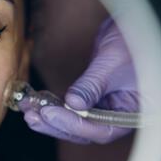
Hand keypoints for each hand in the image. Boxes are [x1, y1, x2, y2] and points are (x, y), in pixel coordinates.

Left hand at [24, 18, 138, 143]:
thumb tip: (73, 104)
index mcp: (132, 114)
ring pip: (74, 122)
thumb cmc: (130, 45)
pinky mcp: (90, 101)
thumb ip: (92, 86)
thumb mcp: (111, 65)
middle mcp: (118, 117)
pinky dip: (53, 107)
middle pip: (84, 131)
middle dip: (56, 125)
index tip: (50, 114)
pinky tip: (34, 104)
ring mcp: (104, 110)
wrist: (130, 29)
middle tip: (33, 117)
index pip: (102, 130)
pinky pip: (70, 110)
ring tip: (28, 110)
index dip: (74, 124)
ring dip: (50, 118)